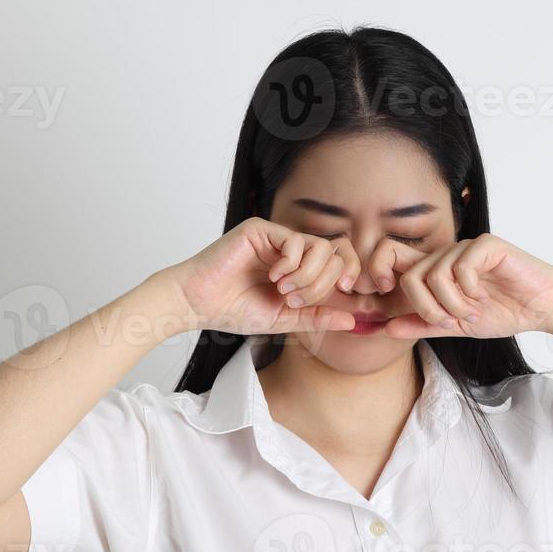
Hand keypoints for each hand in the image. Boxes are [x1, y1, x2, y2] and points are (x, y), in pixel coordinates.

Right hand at [162, 218, 357, 335]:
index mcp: (300, 269)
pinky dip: (291, 264)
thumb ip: (317, 317)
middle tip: (294, 299)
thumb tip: (353, 321)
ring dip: (308, 275)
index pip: (340, 264)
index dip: (346, 279)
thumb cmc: (235, 311)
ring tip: (284, 290)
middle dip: (321, 284)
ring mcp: (277, 238)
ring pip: (320, 246)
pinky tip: (273, 277)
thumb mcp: (284, 319)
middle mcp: (292, 250)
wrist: (199, 303)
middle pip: (335, 255)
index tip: (339, 296)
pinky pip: (296, 240)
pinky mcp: (261, 229)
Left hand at [368, 234, 552, 339]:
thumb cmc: (503, 312)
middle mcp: (446, 254)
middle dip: (427, 308)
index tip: (389, 303)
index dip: (380, 274)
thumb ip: (423, 324)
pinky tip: (483, 296)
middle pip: (412, 276)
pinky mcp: (487, 245)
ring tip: (473, 311)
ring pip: (436, 275)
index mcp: (435, 270)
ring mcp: (466, 247)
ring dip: (453, 304)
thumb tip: (385, 328)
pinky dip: (470, 290)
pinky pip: (461, 267)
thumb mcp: (456, 326)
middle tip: (449, 321)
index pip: (392, 259)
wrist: (542, 308)